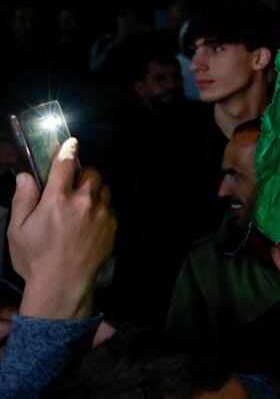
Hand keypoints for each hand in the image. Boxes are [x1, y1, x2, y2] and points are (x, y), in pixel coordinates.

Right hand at [7, 138, 116, 318]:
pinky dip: (102, 209)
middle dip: (83, 174)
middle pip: (91, 173)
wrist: (63, 285)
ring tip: (83, 203)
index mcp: (57, 199)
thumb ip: (23, 199)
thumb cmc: (35, 258)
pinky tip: (90, 222)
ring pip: (104, 189)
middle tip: (72, 185)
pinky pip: (110, 208)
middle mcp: (83, 201)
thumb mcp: (17, 230)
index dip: (67, 150)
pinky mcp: (113, 226)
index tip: (71, 142)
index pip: (64, 164)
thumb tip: (25, 176)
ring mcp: (102, 213)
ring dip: (95, 190)